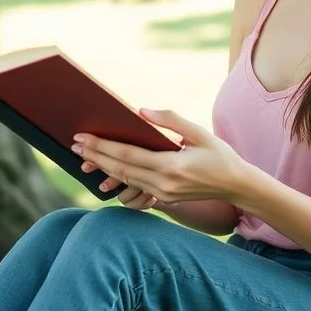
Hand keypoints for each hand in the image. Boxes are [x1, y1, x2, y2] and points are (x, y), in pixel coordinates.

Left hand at [72, 108, 253, 204]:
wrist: (236, 186)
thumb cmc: (220, 155)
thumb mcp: (199, 133)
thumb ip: (171, 121)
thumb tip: (141, 111)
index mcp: (171, 166)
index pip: (127, 155)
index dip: (102, 147)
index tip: (83, 137)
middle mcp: (164, 183)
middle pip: (120, 169)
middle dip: (95, 156)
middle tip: (74, 145)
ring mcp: (163, 194)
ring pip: (124, 180)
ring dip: (102, 168)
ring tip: (83, 157)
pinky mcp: (163, 198)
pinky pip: (134, 187)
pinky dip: (118, 178)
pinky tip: (105, 170)